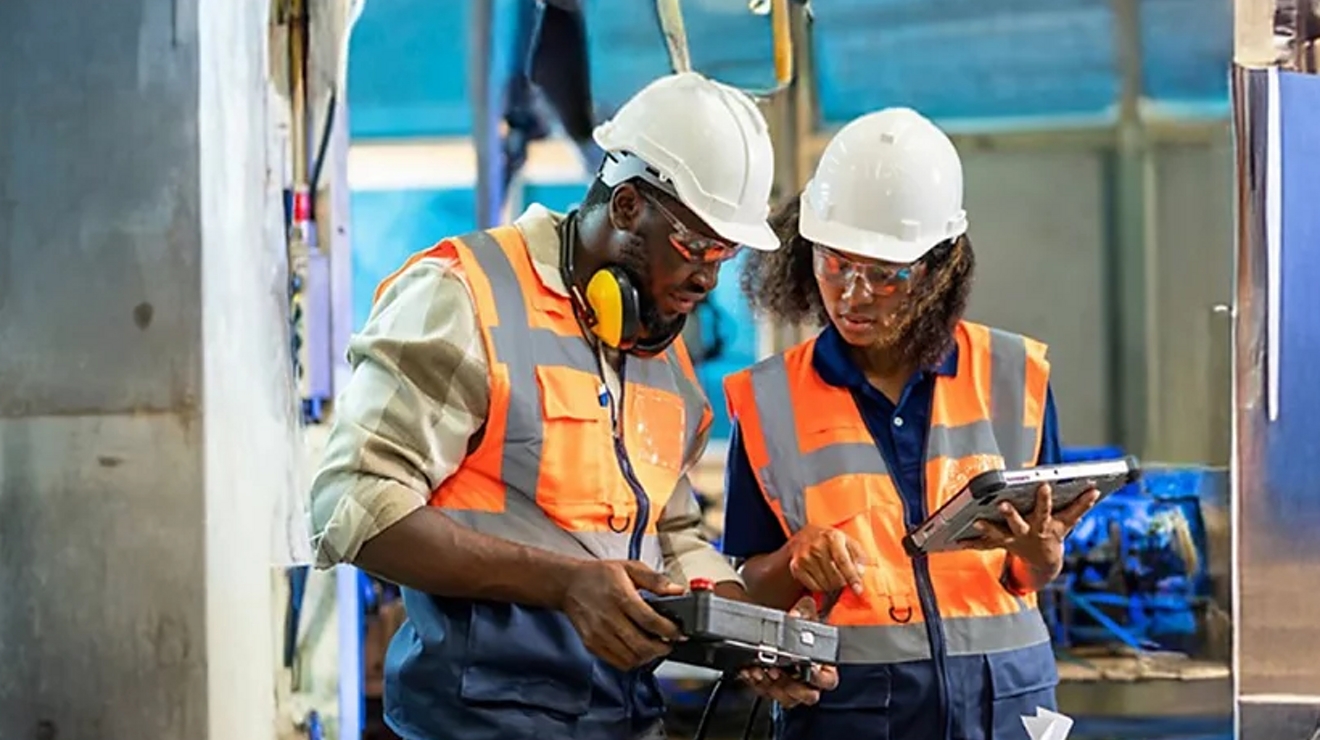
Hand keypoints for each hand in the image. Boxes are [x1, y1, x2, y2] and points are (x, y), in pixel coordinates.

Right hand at [559, 560, 684, 670]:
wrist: (569, 585)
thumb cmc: (599, 575)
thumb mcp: (629, 567)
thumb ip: (655, 580)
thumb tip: (677, 591)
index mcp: (620, 596)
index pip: (650, 621)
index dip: (669, 630)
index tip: (679, 633)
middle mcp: (608, 618)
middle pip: (642, 645)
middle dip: (662, 648)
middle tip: (669, 643)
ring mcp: (599, 634)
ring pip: (631, 658)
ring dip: (648, 656)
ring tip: (655, 647)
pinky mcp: (592, 644)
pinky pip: (617, 662)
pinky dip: (632, 661)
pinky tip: (638, 650)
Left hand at [739, 597, 839, 706]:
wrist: (779, 633)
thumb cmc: (799, 629)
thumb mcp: (804, 615)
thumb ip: (804, 612)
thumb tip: (796, 614)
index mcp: (823, 668)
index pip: (827, 680)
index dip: (818, 676)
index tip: (808, 668)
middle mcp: (809, 683)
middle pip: (806, 695)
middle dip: (790, 685)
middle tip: (776, 670)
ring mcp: (790, 689)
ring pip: (783, 697)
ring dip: (769, 685)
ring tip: (758, 670)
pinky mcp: (771, 689)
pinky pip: (764, 692)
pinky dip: (755, 682)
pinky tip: (749, 670)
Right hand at [786, 524, 868, 594]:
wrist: (804, 536)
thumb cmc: (830, 541)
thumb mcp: (847, 541)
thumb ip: (858, 555)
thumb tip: (860, 572)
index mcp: (832, 537)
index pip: (843, 561)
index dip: (852, 577)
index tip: (858, 590)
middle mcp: (816, 546)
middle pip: (835, 577)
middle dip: (842, 582)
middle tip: (843, 578)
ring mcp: (805, 557)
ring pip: (825, 584)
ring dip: (832, 585)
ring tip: (831, 575)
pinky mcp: (796, 566)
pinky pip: (814, 586)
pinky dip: (820, 586)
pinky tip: (821, 577)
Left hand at [964, 484, 1098, 574]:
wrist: (1045, 563)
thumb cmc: (1055, 533)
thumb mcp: (1069, 522)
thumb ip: (1081, 506)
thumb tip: (1096, 488)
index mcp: (1045, 526)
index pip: (1048, 510)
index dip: (1046, 499)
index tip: (1044, 485)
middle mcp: (1028, 534)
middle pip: (1019, 523)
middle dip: (1011, 514)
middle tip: (1002, 503)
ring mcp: (1013, 541)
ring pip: (999, 534)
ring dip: (988, 528)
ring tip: (977, 520)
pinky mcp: (1001, 544)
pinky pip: (984, 544)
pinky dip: (972, 542)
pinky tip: (957, 539)